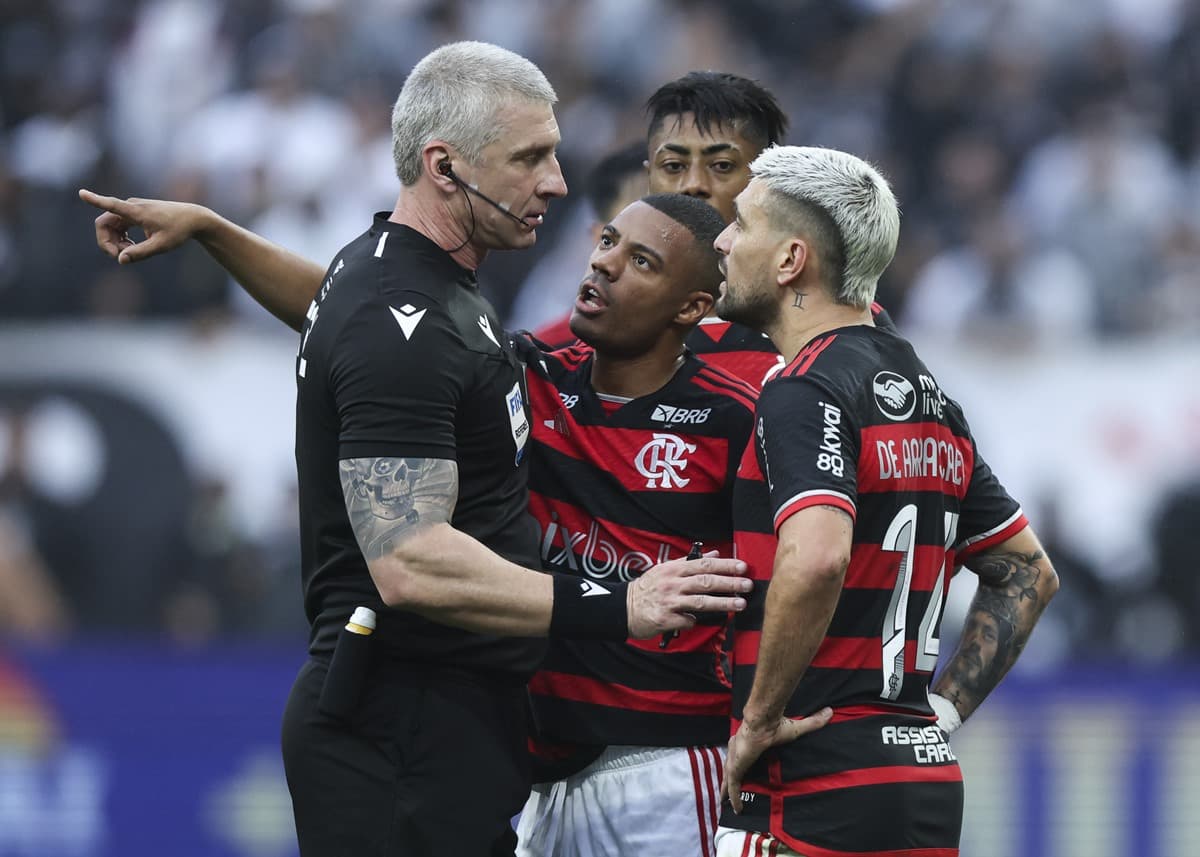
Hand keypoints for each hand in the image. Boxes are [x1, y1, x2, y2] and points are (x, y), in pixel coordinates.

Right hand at [78, 189, 208, 263]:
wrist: (193, 219)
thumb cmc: (179, 231)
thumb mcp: (162, 245)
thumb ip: (141, 253)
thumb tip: (120, 260)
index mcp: (137, 211)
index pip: (111, 204)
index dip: (95, 200)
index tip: (81, 193)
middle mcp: (131, 206)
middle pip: (104, 224)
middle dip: (106, 242)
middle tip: (121, 257)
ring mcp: (132, 209)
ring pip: (110, 226)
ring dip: (114, 242)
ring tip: (131, 252)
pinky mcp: (135, 214)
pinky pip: (118, 226)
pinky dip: (120, 239)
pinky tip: (132, 247)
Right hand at [626, 550, 750, 638]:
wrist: (624, 608)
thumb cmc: (647, 588)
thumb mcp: (665, 569)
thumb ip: (689, 562)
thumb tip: (713, 553)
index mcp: (673, 569)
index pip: (704, 564)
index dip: (725, 565)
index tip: (742, 567)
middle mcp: (672, 584)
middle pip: (706, 582)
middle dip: (729, 583)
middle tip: (747, 585)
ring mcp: (669, 602)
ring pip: (701, 602)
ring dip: (723, 603)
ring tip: (740, 603)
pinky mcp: (665, 619)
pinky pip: (688, 621)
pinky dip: (695, 621)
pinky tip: (700, 621)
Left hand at [720, 708, 832, 812]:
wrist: (763, 722)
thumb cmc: (777, 725)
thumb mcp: (797, 728)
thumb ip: (812, 722)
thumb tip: (830, 711)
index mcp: (748, 740)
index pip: (743, 753)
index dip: (742, 760)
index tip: (742, 765)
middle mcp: (738, 749)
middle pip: (732, 766)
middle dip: (729, 777)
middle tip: (727, 788)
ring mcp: (735, 759)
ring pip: (729, 778)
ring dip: (727, 789)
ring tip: (725, 801)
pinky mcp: (736, 767)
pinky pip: (734, 787)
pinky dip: (734, 797)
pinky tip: (736, 809)